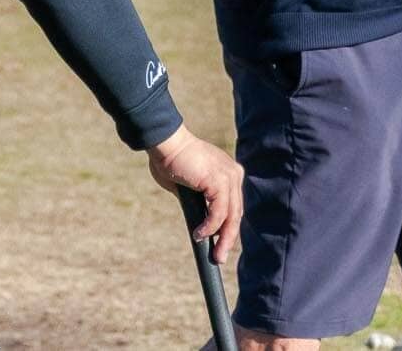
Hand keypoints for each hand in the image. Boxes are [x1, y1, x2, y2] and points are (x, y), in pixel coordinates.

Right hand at [146, 124, 244, 262]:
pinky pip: (218, 212)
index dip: (229, 228)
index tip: (222, 245)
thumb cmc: (171, 161)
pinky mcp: (219, 181)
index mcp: (229, 173)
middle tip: (220, 257)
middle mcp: (233, 174)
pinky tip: (199, 235)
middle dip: (228, 238)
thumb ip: (199, 201)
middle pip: (236, 214)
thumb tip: (200, 224)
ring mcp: (228, 177)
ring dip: (221, 238)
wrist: (165, 144)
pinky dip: (210, 227)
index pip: (234, 206)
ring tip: (213, 254)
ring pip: (230, 216)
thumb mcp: (190, 185)